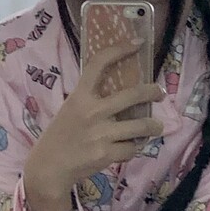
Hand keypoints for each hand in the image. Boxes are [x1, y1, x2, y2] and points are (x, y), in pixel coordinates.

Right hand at [25, 39, 165, 208]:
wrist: (49, 167)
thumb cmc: (61, 135)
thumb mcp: (71, 109)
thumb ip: (91, 99)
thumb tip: (121, 89)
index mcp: (80, 96)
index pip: (100, 63)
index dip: (120, 49)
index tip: (137, 43)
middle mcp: (92, 112)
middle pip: (133, 95)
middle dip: (152, 92)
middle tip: (160, 93)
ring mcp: (101, 134)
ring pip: (141, 126)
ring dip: (153, 126)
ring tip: (155, 127)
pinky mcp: (106, 154)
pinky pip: (131, 148)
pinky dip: (133, 148)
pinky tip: (127, 148)